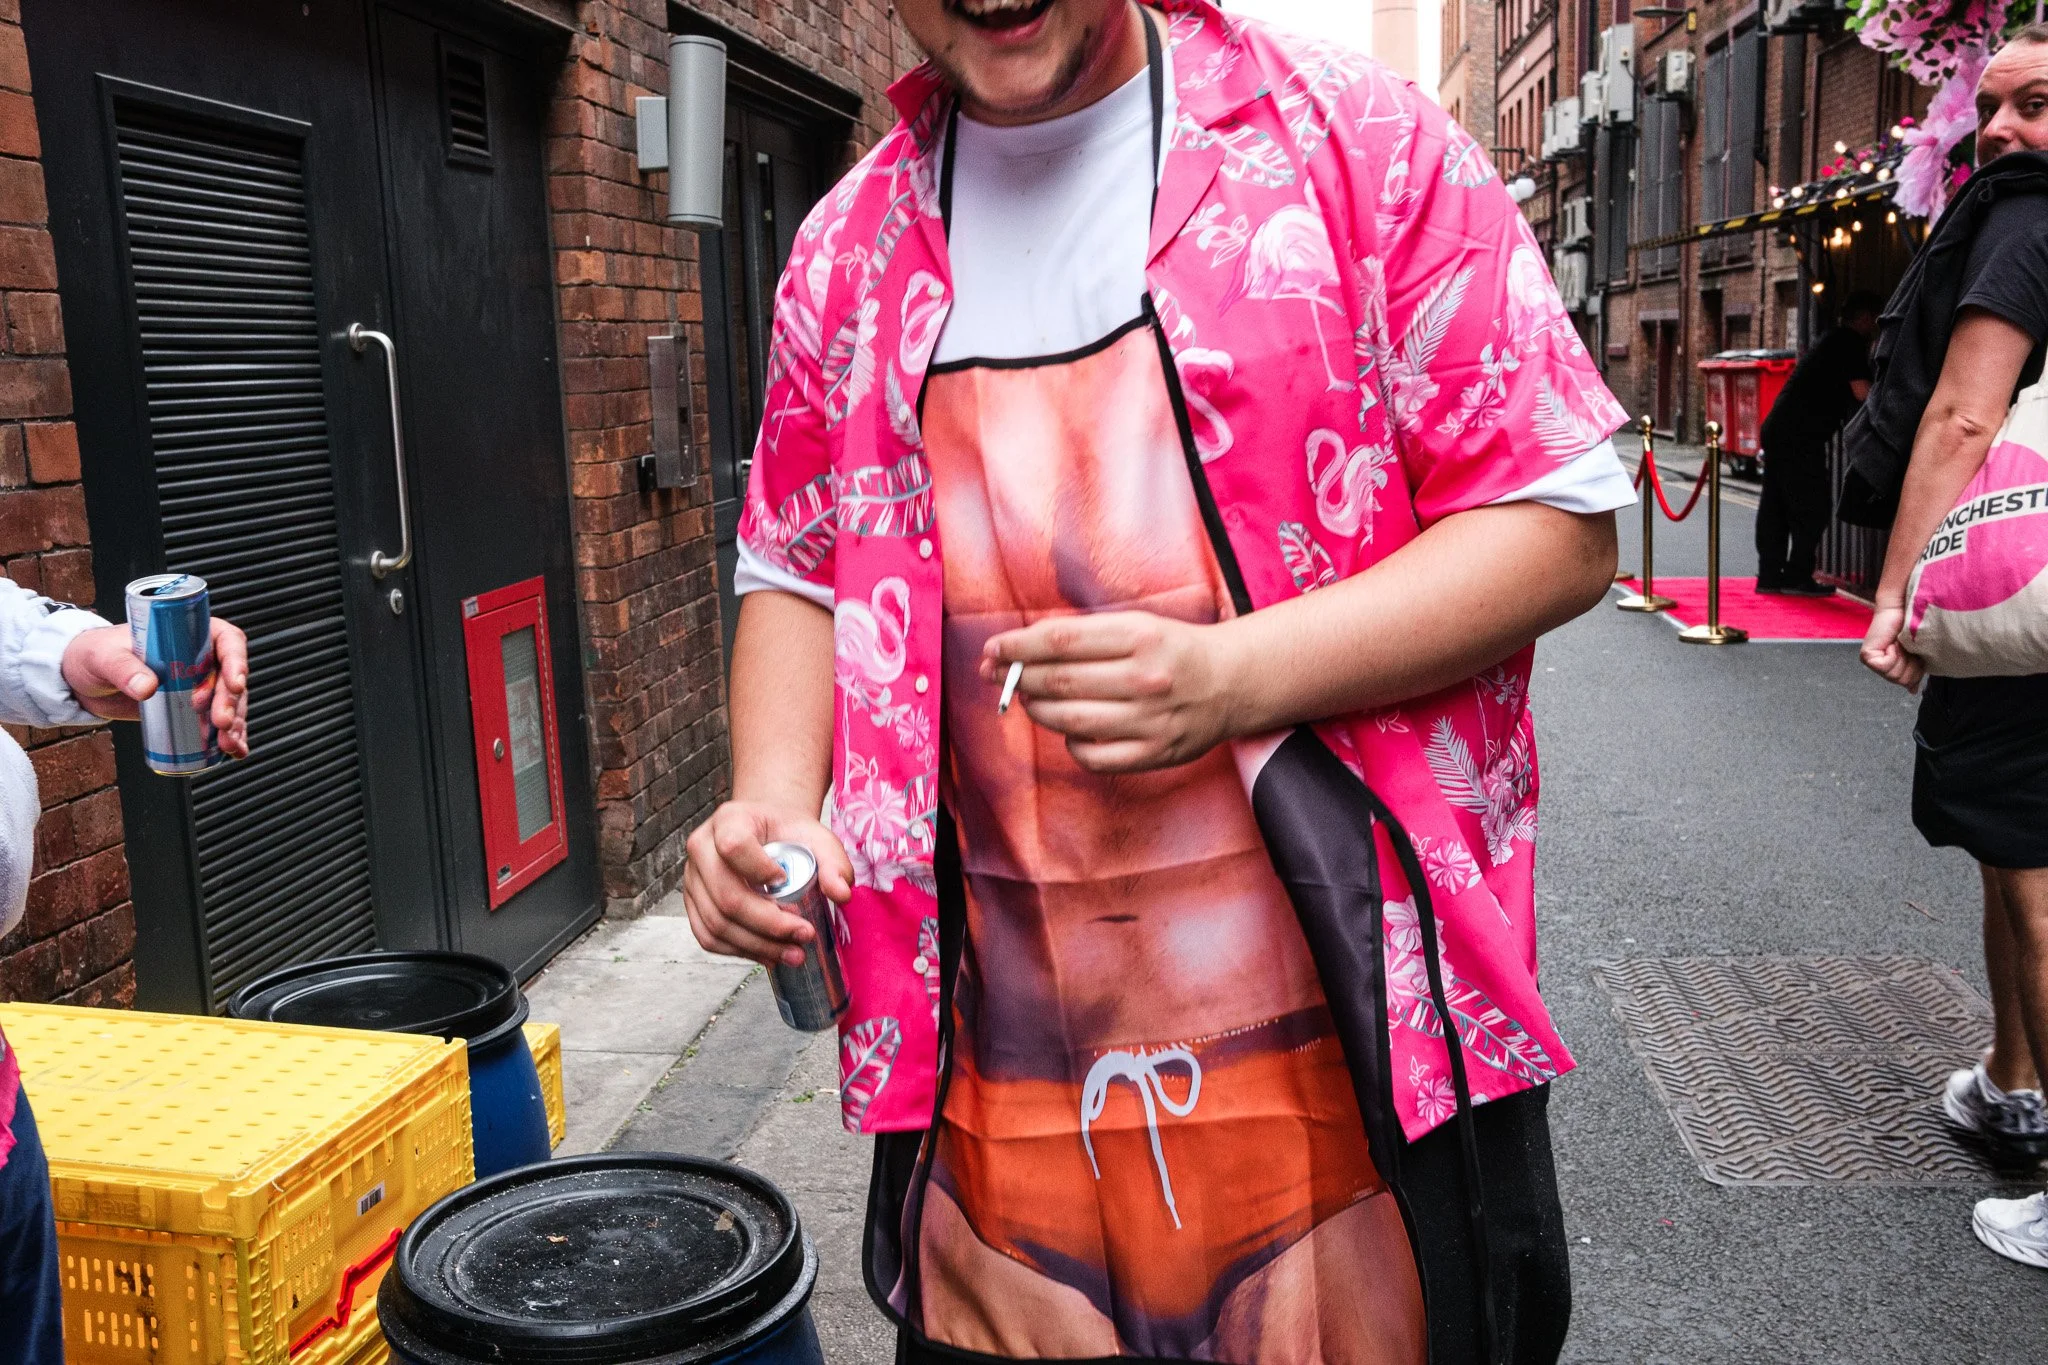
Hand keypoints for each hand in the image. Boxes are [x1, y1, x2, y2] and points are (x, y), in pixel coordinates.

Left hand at [62, 619, 250, 756]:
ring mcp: (196, 686)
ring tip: (227, 743)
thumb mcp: (105, 657)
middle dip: (231, 702)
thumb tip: (147, 686)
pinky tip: (234, 750)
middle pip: (230, 678)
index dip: (237, 662)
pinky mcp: (189, 710)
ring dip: (234, 724)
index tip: (234, 684)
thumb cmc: (94, 654)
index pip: (226, 641)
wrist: (80, 680)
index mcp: (186, 635)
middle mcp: (197, 659)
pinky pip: (215, 723)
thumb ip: (125, 668)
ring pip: (229, 703)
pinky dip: (228, 737)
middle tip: (220, 721)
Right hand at [683, 801, 852, 966]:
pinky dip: (738, 951)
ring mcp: (693, 877)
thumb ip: (834, 862)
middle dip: (768, 924)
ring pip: (716, 923)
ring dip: (756, 946)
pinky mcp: (694, 902)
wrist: (766, 832)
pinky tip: (767, 955)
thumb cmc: (788, 833)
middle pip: (726, 895)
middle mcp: (702, 847)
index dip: (759, 870)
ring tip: (792, 954)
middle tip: (803, 936)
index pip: (734, 846)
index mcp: (730, 820)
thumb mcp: (816, 836)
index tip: (786, 881)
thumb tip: (841, 894)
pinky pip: (708, 936)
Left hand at [981, 611, 1236, 773]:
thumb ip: (1084, 636)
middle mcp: (1145, 678)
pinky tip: (1070, 729)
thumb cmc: (1171, 651)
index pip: (1061, 642)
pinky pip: (1092, 757)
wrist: (1230, 683)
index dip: (1018, 646)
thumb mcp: (1136, 625)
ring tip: (1030, 698)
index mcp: (1140, 636)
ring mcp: (1150, 720)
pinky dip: (1070, 743)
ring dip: (1037, 709)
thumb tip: (1020, 650)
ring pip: (1070, 721)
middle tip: (996, 674)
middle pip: (1059, 681)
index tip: (993, 649)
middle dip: (1017, 677)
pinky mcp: (1154, 753)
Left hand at [1860, 604, 1925, 692]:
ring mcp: (1873, 661)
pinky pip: (1884, 666)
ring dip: (1904, 659)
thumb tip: (1912, 691)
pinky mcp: (1867, 655)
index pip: (1908, 683)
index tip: (1917, 653)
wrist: (1905, 608)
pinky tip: (1892, 644)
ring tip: (1901, 645)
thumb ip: (1915, 673)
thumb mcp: (1920, 655)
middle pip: (1902, 681)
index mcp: (1895, 667)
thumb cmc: (1915, 628)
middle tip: (1909, 648)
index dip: (1917, 669)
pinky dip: (1893, 655)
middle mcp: (1882, 667)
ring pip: (1894, 676)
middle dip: (1912, 665)